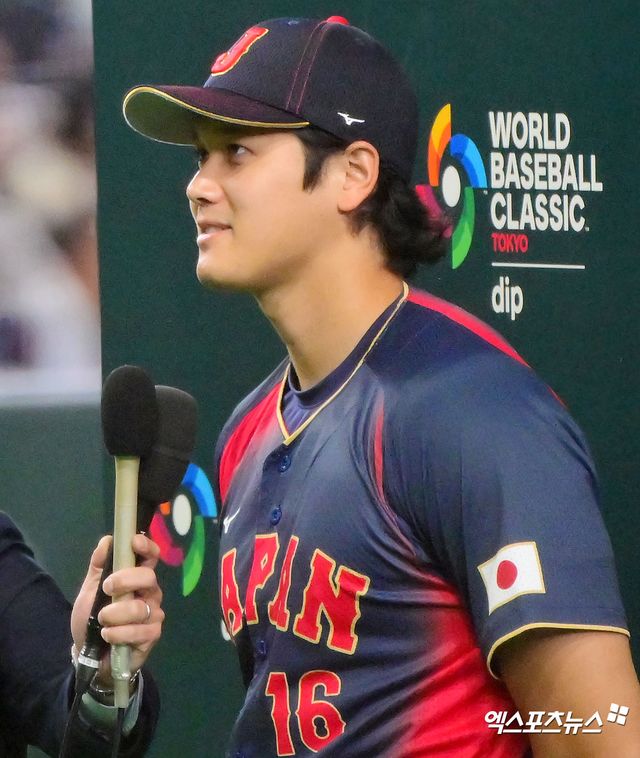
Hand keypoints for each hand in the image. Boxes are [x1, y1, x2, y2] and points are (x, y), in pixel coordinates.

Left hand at [71, 533, 163, 683]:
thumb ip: (98, 565)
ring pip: (140, 607)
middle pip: (148, 577)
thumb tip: (108, 540)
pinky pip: (139, 631)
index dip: (146, 547)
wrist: (89, 655)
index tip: (133, 542)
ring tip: (102, 620)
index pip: (150, 557)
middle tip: (107, 588)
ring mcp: (153, 614)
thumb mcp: (89, 590)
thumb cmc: (92, 617)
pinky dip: (118, 633)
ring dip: (115, 614)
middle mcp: (150, 593)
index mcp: (137, 578)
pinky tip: (107, 635)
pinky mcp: (152, 635)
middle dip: (125, 580)